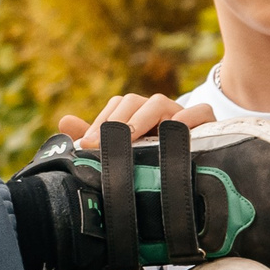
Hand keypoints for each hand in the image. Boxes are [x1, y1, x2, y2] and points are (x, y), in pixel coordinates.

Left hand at [56, 95, 215, 149]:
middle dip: (114, 123)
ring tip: (129, 138)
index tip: (86, 145)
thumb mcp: (125, 152)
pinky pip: (199, 111)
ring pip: (157, 103)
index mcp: (136, 114)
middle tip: (100, 145)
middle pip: (132, 102)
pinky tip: (174, 132)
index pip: (115, 107)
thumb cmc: (156, 158)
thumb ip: (93, 136)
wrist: (202, 167)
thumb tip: (63, 121)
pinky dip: (187, 118)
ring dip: (140, 119)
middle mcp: (156, 109)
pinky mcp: (206, 120)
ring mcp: (181, 112)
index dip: (100, 123)